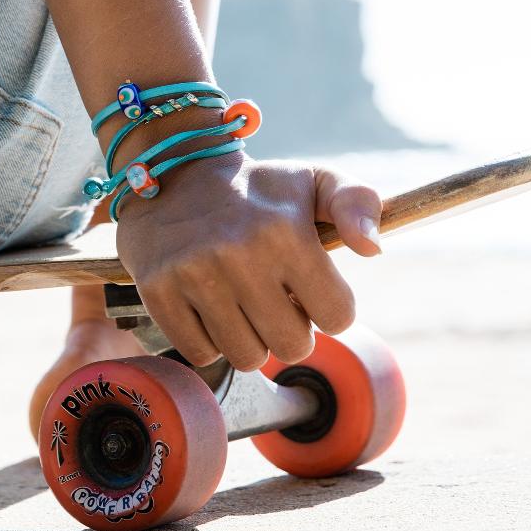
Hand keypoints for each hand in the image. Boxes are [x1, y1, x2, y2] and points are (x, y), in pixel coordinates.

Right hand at [115, 154, 382, 370]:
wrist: (175, 172)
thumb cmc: (257, 189)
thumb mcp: (314, 181)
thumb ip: (358, 204)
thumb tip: (373, 248)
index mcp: (286, 230)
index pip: (337, 316)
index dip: (329, 307)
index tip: (309, 287)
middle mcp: (239, 253)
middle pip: (292, 346)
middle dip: (291, 329)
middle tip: (274, 298)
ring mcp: (194, 273)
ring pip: (246, 358)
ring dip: (250, 338)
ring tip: (241, 302)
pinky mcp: (157, 289)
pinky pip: (200, 353)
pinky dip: (209, 340)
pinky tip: (208, 305)